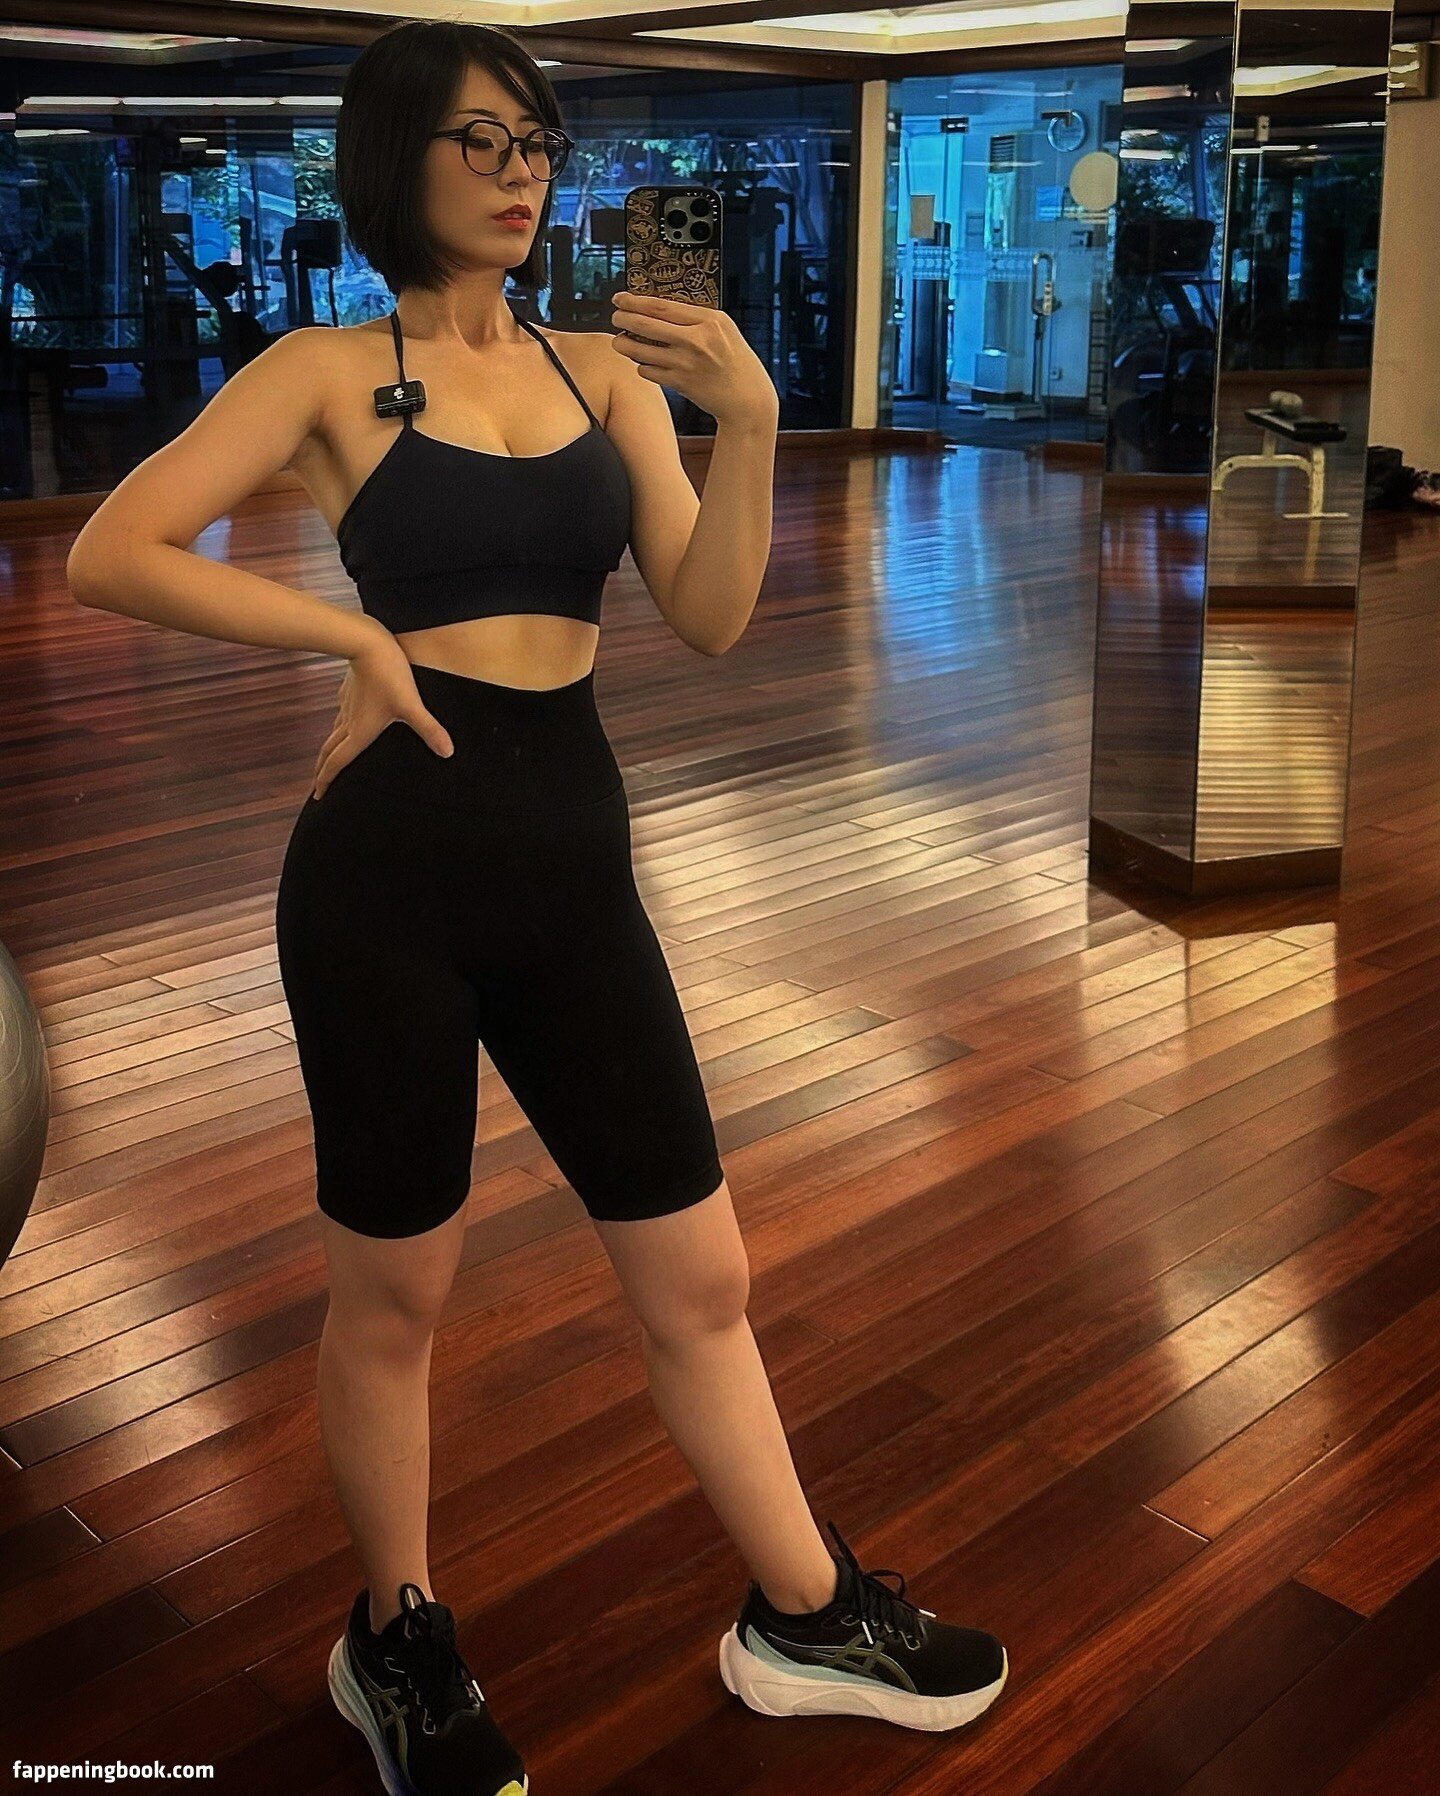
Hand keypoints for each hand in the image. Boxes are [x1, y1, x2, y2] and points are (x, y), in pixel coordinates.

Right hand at [311, 636, 453, 798]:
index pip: (338, 761)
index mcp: (359, 731)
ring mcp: (347, 706)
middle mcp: (348, 722)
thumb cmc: (388, 674)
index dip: (327, 779)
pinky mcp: (349, 691)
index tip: (318, 795)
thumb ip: (429, 729)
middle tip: (317, 785)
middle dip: (322, 770)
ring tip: (327, 759)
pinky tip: (344, 724)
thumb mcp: (411, 705)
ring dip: (328, 750)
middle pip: (329, 751)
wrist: (367, 641)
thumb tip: (448, 752)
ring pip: (333, 734)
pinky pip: (340, 716)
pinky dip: (338, 729)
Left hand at [608, 291, 778, 429]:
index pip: (662, 305)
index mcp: (709, 320)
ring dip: (624, 345)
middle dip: (624, 319)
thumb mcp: (723, 330)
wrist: (748, 398)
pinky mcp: (681, 383)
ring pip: (642, 350)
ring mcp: (687, 363)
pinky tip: (644, 364)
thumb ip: (696, 318)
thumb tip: (659, 308)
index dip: (635, 301)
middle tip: (615, 317)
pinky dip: (642, 367)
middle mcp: (697, 339)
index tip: (620, 298)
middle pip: (647, 324)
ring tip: (619, 342)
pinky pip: (648, 371)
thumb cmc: (736, 361)